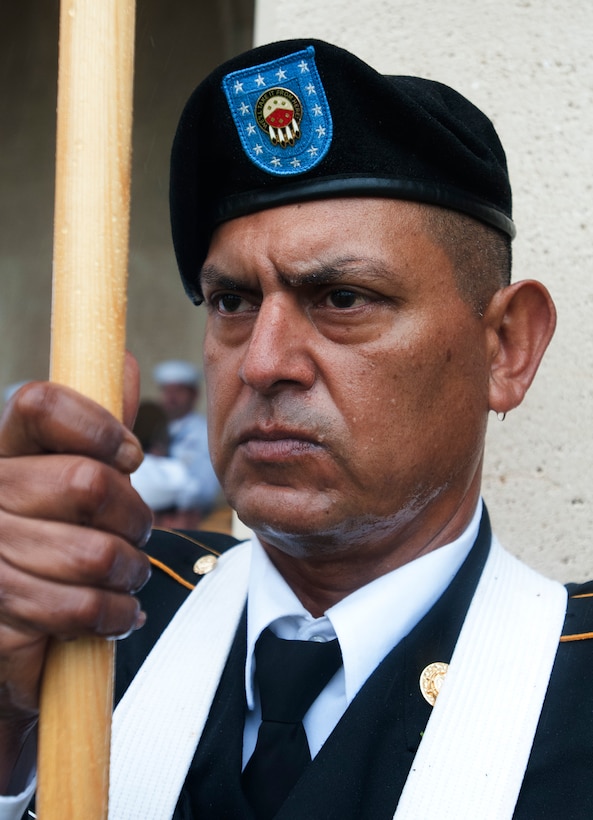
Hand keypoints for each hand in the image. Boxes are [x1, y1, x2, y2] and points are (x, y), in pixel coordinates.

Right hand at [0, 367, 151, 784]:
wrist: (11, 620)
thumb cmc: (53, 535)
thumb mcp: (74, 475)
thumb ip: (95, 427)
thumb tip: (119, 360)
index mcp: (3, 450)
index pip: (40, 404)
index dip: (99, 427)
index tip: (129, 455)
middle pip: (87, 482)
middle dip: (134, 515)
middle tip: (138, 531)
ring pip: (94, 553)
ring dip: (130, 570)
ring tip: (129, 574)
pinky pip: (79, 608)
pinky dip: (114, 615)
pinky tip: (117, 612)